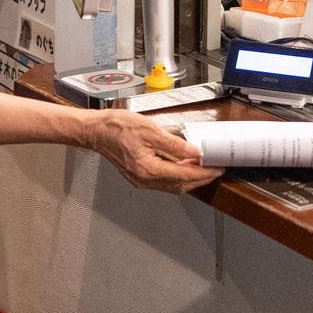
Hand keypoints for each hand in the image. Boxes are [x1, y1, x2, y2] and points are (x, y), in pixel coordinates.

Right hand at [85, 111, 221, 193]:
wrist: (96, 131)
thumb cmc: (116, 127)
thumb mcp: (150, 129)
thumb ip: (174, 143)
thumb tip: (193, 152)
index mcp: (148, 169)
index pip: (184, 175)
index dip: (203, 172)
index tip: (215, 168)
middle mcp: (144, 179)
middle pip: (180, 184)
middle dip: (200, 178)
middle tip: (214, 169)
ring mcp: (141, 180)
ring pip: (173, 185)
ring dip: (189, 178)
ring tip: (202, 167)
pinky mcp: (139, 177)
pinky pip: (163, 182)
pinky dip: (177, 176)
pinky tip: (183, 166)